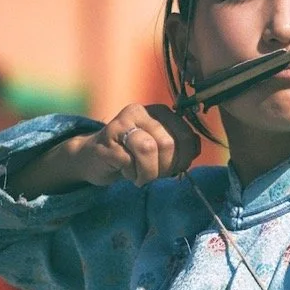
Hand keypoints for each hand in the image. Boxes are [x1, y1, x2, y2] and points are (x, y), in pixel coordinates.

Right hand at [66, 104, 200, 186]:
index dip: (185, 157)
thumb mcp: (161, 149)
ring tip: (142, 177)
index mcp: (159, 112)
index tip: (175, 168)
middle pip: (168, 143)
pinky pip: (128, 160)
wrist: (94, 158)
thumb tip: (195, 149)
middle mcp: (141, 112)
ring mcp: (121, 123)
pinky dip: (132, 174)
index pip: (186, 134)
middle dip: (166, 167)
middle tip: (156, 175)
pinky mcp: (107, 139)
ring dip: (149, 172)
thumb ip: (180, 146)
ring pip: (148, 149)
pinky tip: (126, 172)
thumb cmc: (133, 155)